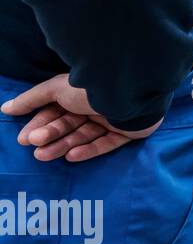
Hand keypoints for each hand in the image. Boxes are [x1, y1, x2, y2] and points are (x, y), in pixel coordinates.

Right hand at [2, 74, 160, 162]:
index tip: (24, 139)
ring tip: (44, 155)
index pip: (56, 112)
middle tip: (35, 147)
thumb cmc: (90, 87)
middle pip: (70, 125)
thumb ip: (32, 99)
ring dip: (64, 145)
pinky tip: (72, 156)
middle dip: (50, 136)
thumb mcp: (55, 89)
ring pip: (85, 135)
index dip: (40, 125)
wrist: (129, 91)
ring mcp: (113, 118)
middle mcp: (96, 105)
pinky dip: (90, 150)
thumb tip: (5, 108)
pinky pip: (107, 143)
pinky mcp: (128, 131)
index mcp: (80, 93)